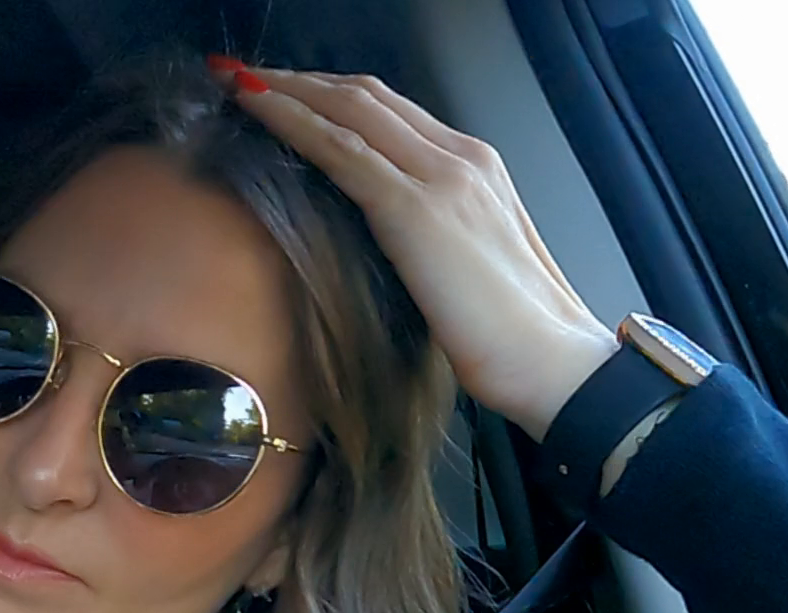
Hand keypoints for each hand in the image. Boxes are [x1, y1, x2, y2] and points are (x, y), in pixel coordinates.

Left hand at [223, 64, 618, 439]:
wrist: (553, 362)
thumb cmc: (510, 334)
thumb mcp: (465, 265)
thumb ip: (427, 234)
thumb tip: (376, 237)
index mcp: (476, 166)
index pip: (391, 110)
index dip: (331, 93)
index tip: (283, 90)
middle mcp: (462, 156)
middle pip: (366, 95)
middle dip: (300, 80)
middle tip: (243, 74)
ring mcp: (441, 177)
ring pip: (349, 110)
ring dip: (284, 89)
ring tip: (234, 80)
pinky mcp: (415, 211)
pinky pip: (340, 150)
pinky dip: (290, 121)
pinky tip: (253, 110)